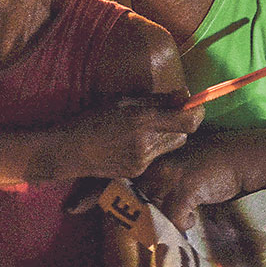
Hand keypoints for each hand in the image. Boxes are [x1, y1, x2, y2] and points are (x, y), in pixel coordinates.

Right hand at [57, 94, 203, 179]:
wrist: (70, 150)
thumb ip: (156, 99)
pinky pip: (157, 157)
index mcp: (142, 120)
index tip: (192, 106)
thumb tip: (184, 94)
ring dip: (168, 137)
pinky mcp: (137, 172)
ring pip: (171, 147)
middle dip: (180, 125)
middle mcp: (146, 143)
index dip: (195, 113)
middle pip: (183, 135)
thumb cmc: (93, 119)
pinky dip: (153, 148)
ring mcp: (142, 161)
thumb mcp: (123, 101)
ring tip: (147, 129)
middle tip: (167, 116)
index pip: (187, 121)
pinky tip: (133, 143)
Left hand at [136, 135, 241, 230]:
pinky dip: (185, 222)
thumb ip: (162, 182)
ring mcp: (171, 177)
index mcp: (154, 162)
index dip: (137, 206)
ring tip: (184, 216)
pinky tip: (194, 216)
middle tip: (168, 221)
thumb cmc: (211, 166)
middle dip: (152, 216)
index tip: (145, 217)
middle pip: (141, 203)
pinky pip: (175, 218)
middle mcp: (158, 168)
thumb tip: (147, 208)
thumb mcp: (180, 169)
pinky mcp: (186, 189)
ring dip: (170, 220)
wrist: (239, 158)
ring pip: (156, 212)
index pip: (132, 189)